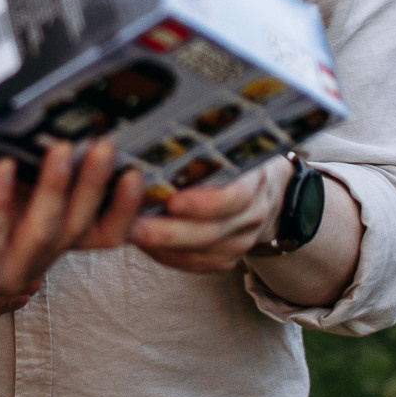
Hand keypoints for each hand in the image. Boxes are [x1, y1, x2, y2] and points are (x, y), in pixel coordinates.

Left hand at [0, 152, 143, 331]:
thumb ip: (19, 143)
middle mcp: (29, 259)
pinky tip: (0, 168)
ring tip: (60, 149)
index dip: (123, 208)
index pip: (98, 232)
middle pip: (77, 227)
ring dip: (55, 191)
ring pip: (43, 236)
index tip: (136, 170)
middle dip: (93, 184)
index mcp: (41, 232)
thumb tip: (51, 103)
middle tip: (102, 144)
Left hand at [129, 154, 294, 273]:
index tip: (172, 200)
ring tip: (126, 233)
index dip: (204, 203)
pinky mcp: (226, 260)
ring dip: (160, 246)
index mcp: (256, 180)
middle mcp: (253, 216)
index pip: (234, 197)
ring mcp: (241, 243)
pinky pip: (194, 264)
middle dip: (168, 231)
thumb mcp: (229, 141)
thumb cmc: (236, 155)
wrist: (269, 190)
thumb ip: (203, 142)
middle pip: (210, 232)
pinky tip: (141, 244)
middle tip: (132, 225)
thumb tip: (159, 132)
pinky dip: (165, 255)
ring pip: (200, 254)